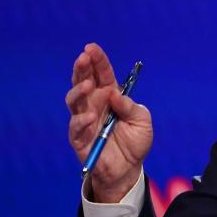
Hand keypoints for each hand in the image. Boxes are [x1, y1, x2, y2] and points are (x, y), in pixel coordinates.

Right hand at [66, 43, 152, 202]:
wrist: (129, 169)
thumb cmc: (136, 142)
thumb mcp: (142, 121)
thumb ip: (131, 107)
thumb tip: (114, 95)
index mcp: (110, 96)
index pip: (102, 74)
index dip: (97, 60)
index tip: (91, 47)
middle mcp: (94, 104)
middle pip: (83, 81)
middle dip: (82, 68)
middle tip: (83, 58)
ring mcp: (85, 120)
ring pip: (74, 100)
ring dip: (79, 91)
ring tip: (87, 85)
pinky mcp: (79, 138)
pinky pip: (76, 127)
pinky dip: (82, 120)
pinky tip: (91, 116)